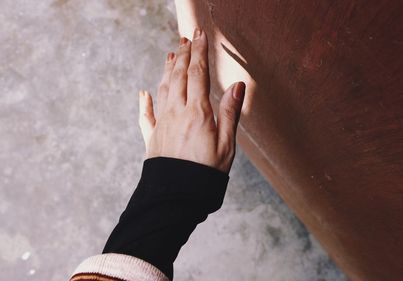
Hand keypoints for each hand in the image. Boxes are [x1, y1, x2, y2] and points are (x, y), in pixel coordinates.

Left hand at [138, 28, 244, 173]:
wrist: (177, 197)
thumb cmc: (206, 174)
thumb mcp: (227, 144)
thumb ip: (230, 112)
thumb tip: (237, 85)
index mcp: (197, 113)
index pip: (199, 74)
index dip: (199, 52)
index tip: (200, 36)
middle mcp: (176, 113)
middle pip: (179, 76)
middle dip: (183, 55)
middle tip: (186, 39)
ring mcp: (162, 124)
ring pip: (163, 90)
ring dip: (167, 70)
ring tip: (170, 56)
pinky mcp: (152, 139)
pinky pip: (146, 116)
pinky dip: (145, 103)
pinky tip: (143, 93)